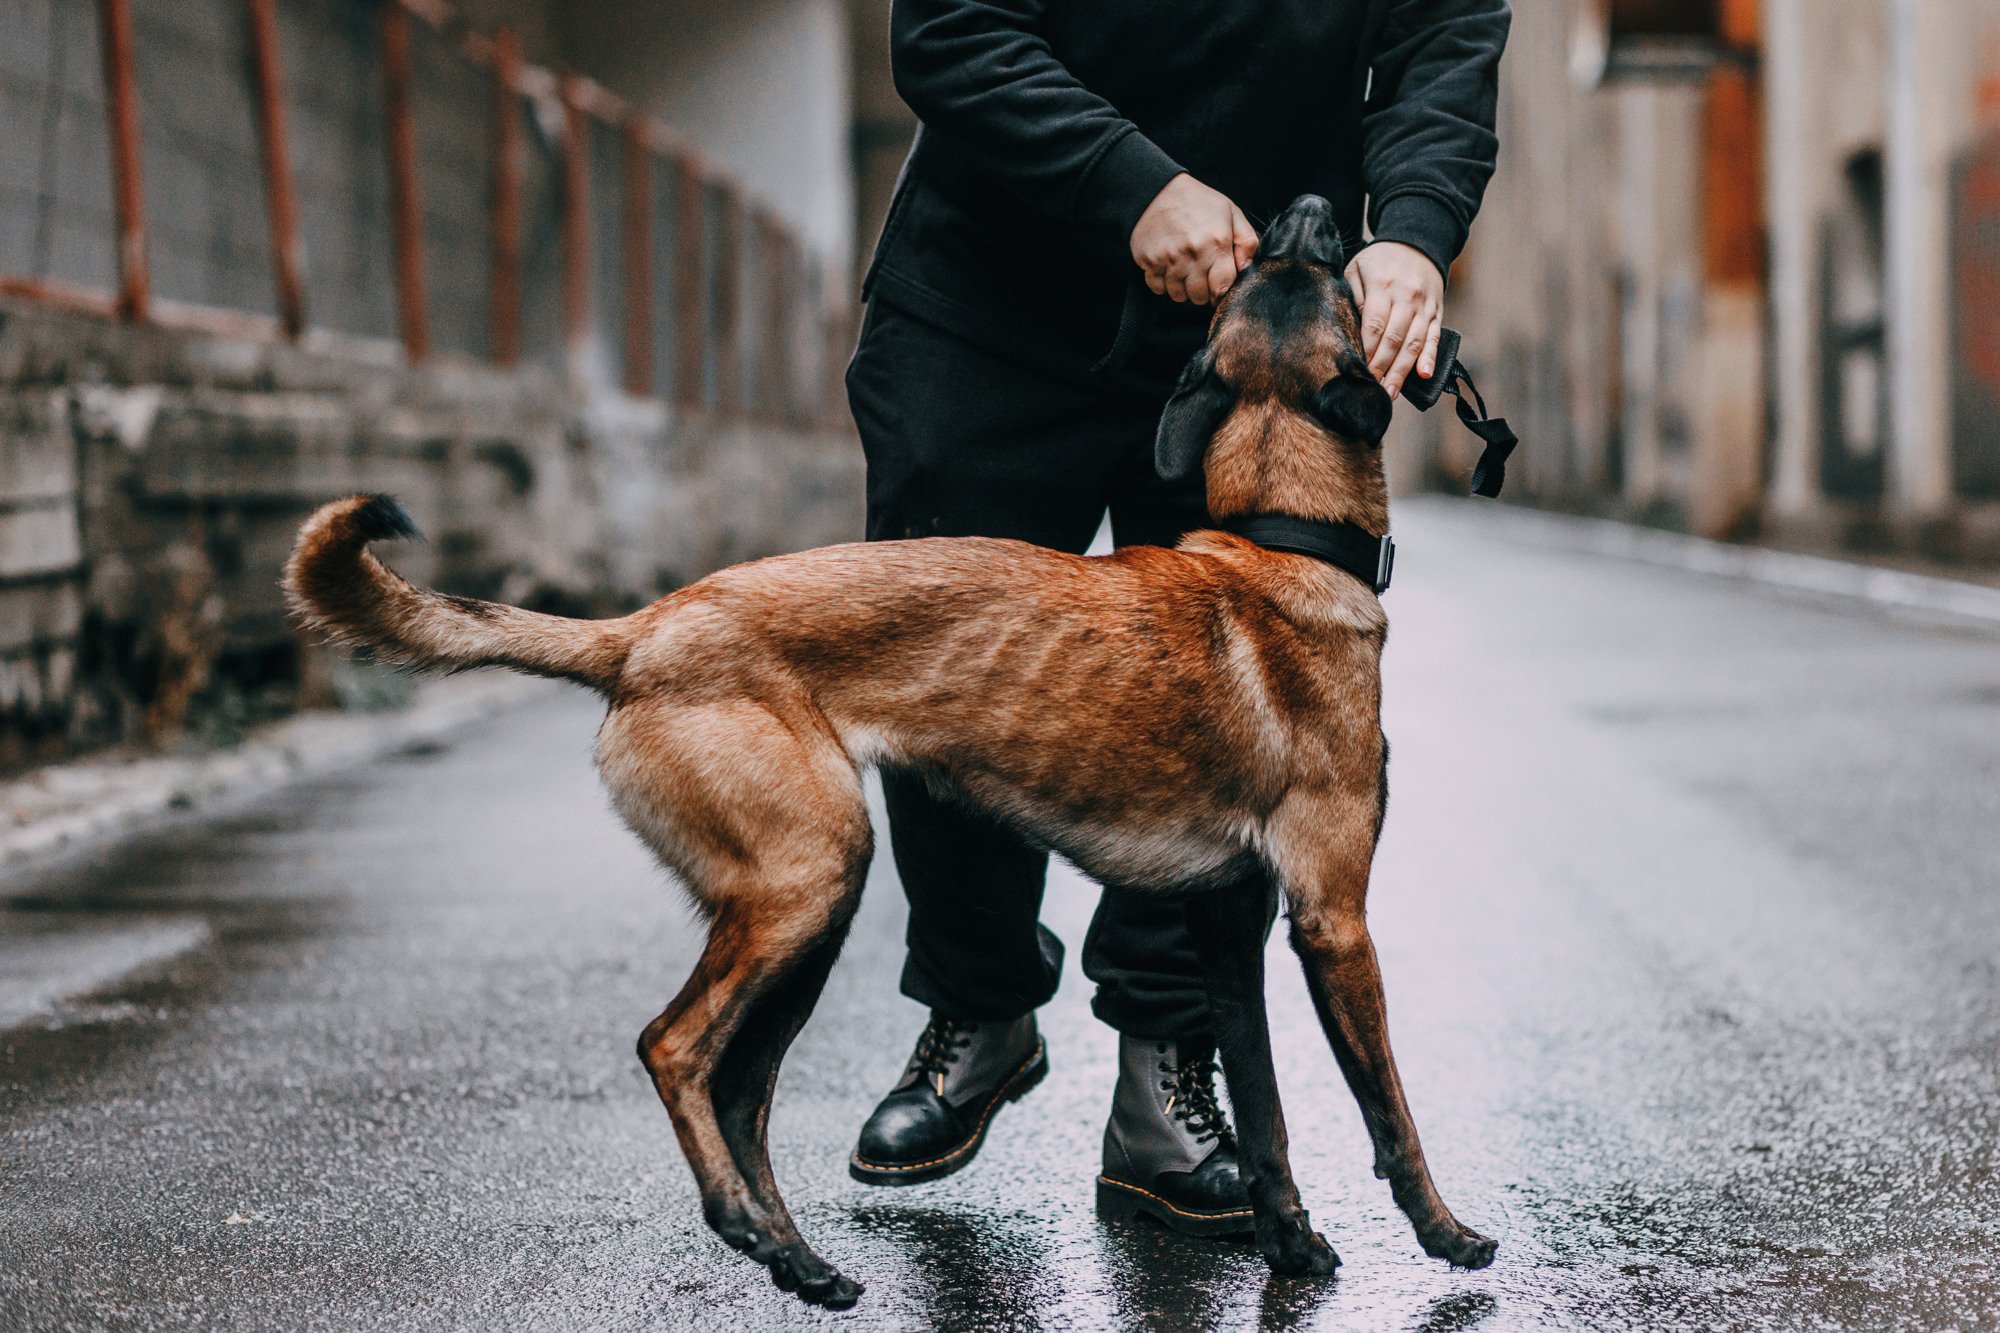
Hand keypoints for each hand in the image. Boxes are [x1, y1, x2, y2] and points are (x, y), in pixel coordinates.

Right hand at [1130, 174, 1258, 305]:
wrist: (1156, 189)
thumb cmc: (1198, 202)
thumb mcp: (1231, 213)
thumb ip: (1246, 242)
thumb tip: (1247, 269)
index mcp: (1217, 242)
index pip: (1222, 287)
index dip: (1222, 293)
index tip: (1219, 287)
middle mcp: (1193, 253)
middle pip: (1200, 296)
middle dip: (1203, 292)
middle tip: (1201, 276)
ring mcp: (1168, 258)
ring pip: (1178, 295)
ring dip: (1183, 289)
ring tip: (1184, 270)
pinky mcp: (1149, 261)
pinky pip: (1158, 288)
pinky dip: (1163, 284)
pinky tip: (1168, 268)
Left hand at [1343, 241, 1443, 398]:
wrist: (1416, 243)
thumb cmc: (1379, 261)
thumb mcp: (1357, 268)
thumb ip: (1353, 296)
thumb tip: (1351, 331)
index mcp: (1383, 285)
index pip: (1374, 324)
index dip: (1367, 350)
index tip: (1358, 370)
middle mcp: (1407, 296)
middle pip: (1394, 338)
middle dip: (1382, 366)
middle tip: (1371, 389)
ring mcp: (1425, 306)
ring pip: (1414, 342)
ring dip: (1402, 370)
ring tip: (1390, 392)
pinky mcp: (1437, 312)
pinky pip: (1434, 337)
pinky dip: (1430, 357)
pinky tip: (1424, 375)